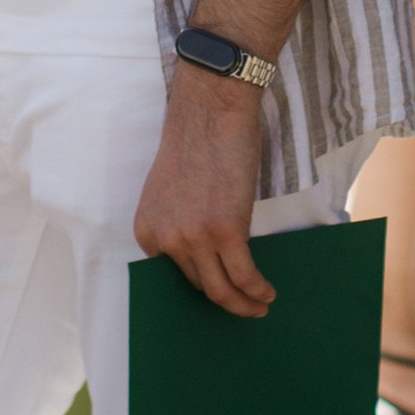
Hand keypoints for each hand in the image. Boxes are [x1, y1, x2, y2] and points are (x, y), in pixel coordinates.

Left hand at [134, 64, 272, 317]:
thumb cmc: (196, 140)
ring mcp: (193, 237)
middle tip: (245, 306)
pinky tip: (268, 292)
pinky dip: (257, 290)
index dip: (200, 287)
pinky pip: (244, 276)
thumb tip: (204, 253)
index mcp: (147, 231)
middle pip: (198, 285)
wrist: (211, 109)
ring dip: (243, 304)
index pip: (173, 277)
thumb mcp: (170, 191)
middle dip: (224, 301)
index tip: (218, 296)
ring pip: (220, 290)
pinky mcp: (225, 231)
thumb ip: (178, 223)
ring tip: (261, 305)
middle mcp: (164, 240)